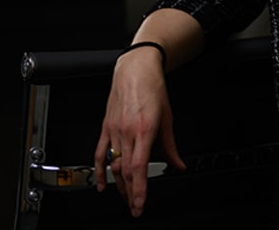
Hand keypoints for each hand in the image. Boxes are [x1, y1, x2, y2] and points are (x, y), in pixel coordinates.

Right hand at [94, 48, 186, 217]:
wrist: (135, 70)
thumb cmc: (153, 89)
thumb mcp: (168, 117)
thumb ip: (171, 146)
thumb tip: (178, 164)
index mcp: (144, 130)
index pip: (139, 167)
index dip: (139, 189)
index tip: (140, 204)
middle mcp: (127, 132)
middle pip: (125, 171)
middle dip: (130, 193)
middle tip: (135, 207)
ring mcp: (113, 130)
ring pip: (113, 165)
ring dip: (119, 184)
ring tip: (125, 198)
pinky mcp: (105, 127)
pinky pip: (99, 153)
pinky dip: (100, 171)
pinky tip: (103, 183)